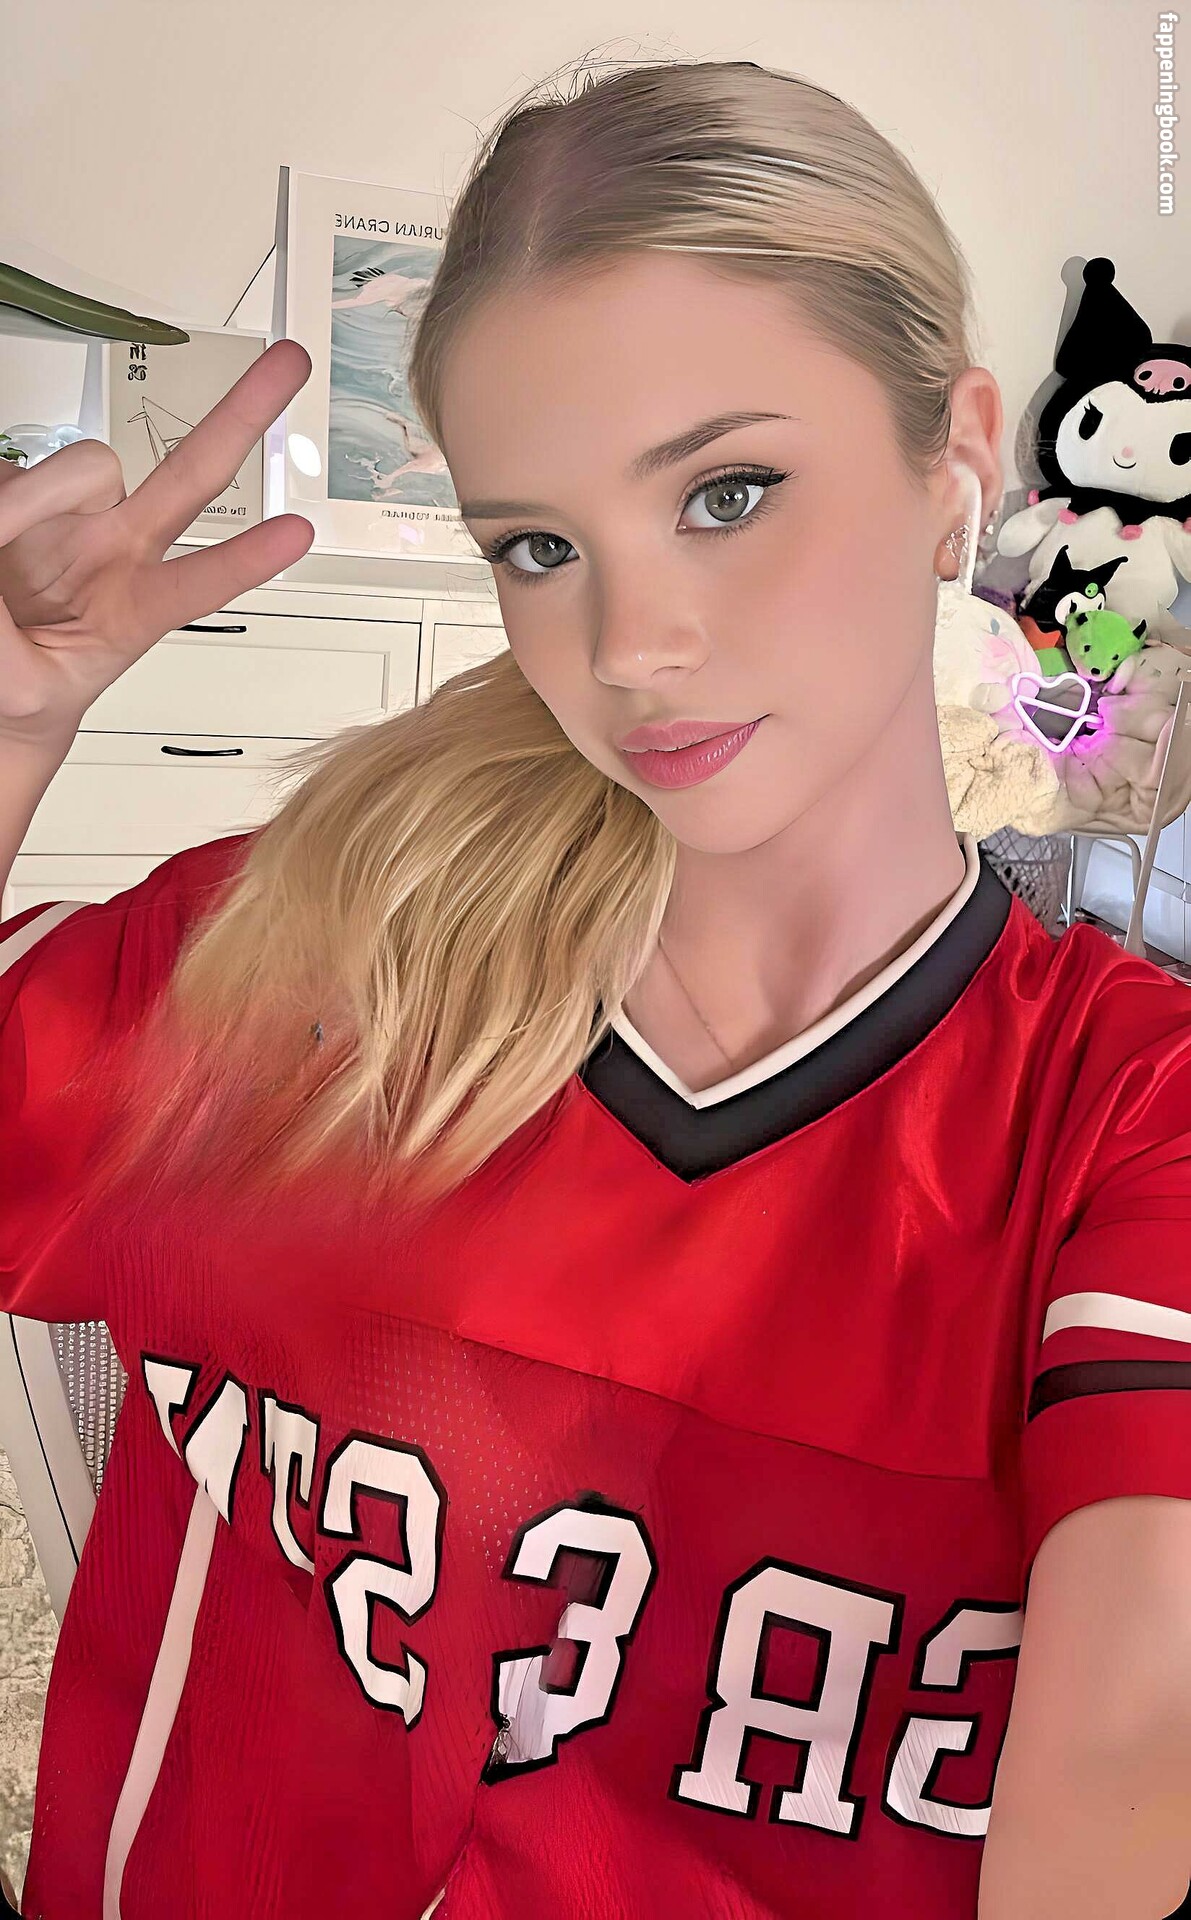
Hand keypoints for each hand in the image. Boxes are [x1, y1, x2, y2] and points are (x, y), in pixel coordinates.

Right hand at [0, 337, 314, 750]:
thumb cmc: (23, 685)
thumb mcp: (23, 687)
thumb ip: (11, 636)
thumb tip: (1, 549)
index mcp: (136, 607)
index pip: (200, 581)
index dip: (247, 558)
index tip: (300, 533)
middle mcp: (115, 545)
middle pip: (192, 475)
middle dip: (242, 416)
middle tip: (291, 360)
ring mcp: (66, 512)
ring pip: (86, 466)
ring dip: (41, 498)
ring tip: (2, 541)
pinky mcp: (11, 488)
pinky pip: (6, 473)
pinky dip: (0, 503)